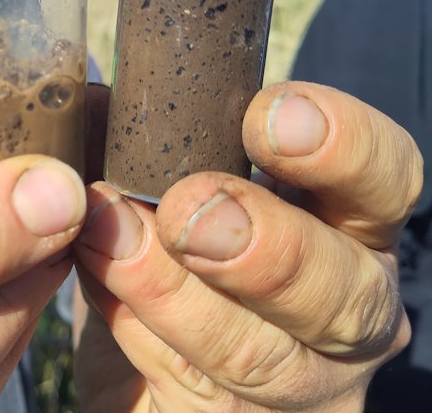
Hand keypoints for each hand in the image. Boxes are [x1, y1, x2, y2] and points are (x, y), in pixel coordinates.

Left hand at [73, 82, 420, 411]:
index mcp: (345, 231)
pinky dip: (138, 332)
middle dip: (263, 246)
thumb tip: (100, 101)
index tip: (268, 115)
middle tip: (186, 208)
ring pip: (258, 354)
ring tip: (111, 239)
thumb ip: (153, 156)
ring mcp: (300, 385)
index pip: (384, 181)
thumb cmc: (167, 261)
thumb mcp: (173, 197)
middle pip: (342, 291)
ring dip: (175, 292)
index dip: (342, 145)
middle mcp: (343, 312)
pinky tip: (100, 288)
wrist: (138, 371)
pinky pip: (194, 391)